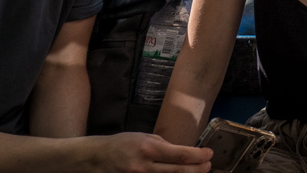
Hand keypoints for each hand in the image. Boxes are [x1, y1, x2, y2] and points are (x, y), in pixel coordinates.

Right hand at [85, 132, 212, 172]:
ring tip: (197, 172)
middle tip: (208, 165)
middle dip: (197, 169)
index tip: (209, 154)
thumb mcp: (144, 137)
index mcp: (149, 149)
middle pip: (178, 172)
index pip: (180, 154)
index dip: (198, 156)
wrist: (96, 158)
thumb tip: (184, 153)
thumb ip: (164, 146)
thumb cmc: (122, 144)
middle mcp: (145, 167)